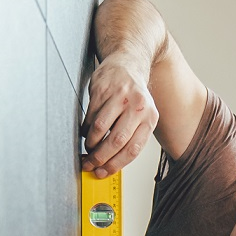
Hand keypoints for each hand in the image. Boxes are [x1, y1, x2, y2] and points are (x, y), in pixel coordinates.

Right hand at [81, 56, 157, 177]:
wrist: (127, 63)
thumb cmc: (133, 96)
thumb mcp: (141, 116)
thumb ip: (131, 137)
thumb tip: (110, 165)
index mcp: (150, 118)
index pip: (132, 149)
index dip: (115, 165)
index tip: (102, 172)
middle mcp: (138, 107)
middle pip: (116, 141)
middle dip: (100, 157)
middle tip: (90, 164)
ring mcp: (120, 97)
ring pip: (100, 129)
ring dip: (91, 143)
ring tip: (89, 147)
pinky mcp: (103, 89)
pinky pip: (90, 116)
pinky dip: (86, 128)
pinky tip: (87, 131)